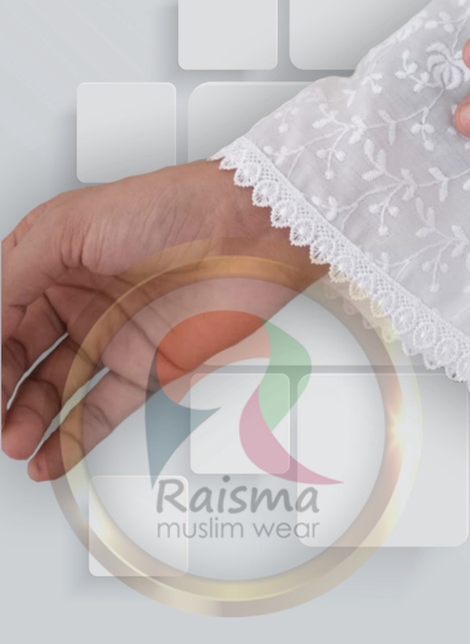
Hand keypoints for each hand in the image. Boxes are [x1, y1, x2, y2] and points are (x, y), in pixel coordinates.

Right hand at [1, 159, 326, 480]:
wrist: (250, 229)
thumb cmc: (177, 207)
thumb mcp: (72, 223)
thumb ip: (14, 273)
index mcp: (55, 260)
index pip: (0, 313)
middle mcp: (82, 298)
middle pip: (18, 356)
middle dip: (0, 388)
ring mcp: (114, 333)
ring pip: (53, 390)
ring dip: (27, 419)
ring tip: (14, 438)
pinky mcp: (150, 364)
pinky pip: (101, 411)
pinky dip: (71, 439)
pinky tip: (44, 456)